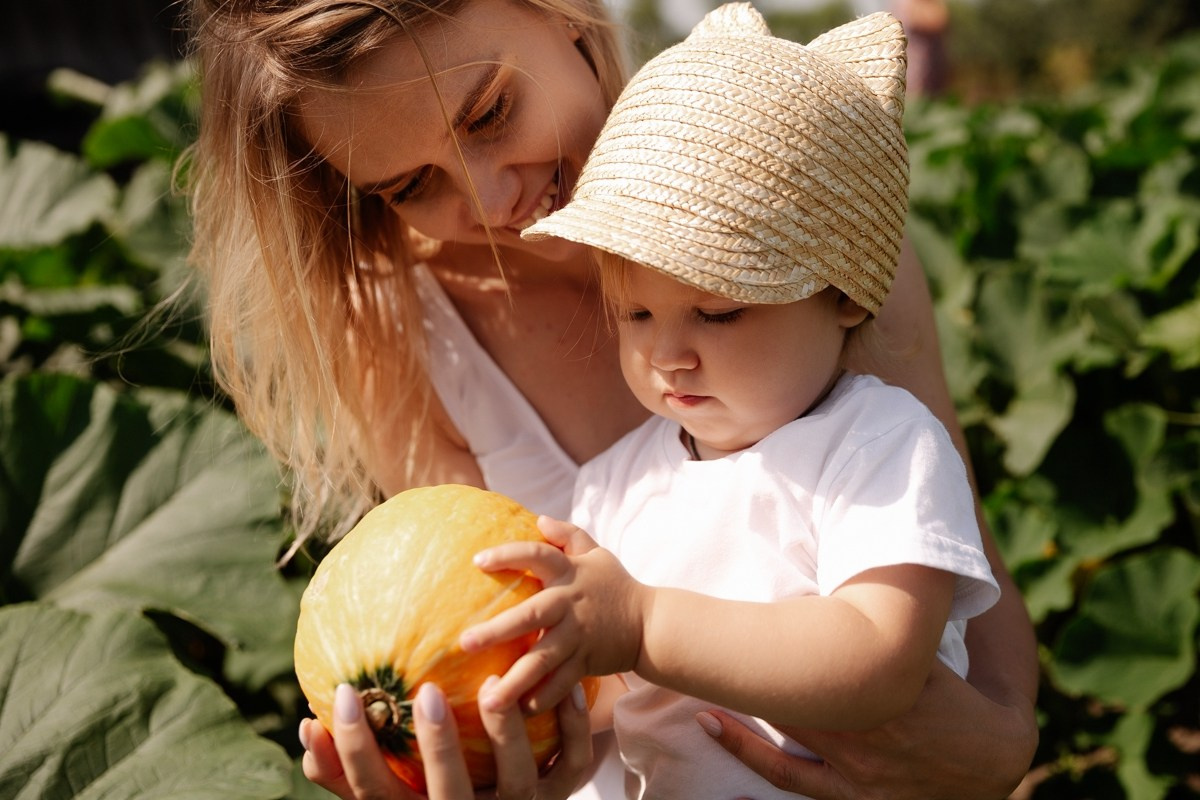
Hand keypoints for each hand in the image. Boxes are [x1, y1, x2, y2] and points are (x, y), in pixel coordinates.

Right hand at [300, 678, 593, 798]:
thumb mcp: (387, 794)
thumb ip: (344, 771)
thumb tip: (309, 726)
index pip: (376, 794)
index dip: (353, 751)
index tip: (341, 695)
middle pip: (449, 794)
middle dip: (438, 747)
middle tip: (425, 693)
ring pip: (516, 782)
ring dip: (506, 735)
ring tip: (493, 688)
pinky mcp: (560, 798)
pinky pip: (572, 765)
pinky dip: (572, 728)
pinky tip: (566, 687)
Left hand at [460, 516, 645, 713]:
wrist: (650, 623)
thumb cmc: (616, 585)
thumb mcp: (597, 554)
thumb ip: (568, 536)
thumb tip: (540, 519)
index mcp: (570, 574)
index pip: (538, 556)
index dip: (509, 555)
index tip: (477, 561)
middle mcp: (571, 604)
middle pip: (531, 615)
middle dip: (498, 630)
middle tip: (464, 643)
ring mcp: (578, 636)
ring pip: (542, 659)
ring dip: (514, 680)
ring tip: (487, 700)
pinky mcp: (586, 662)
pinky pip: (562, 684)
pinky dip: (544, 699)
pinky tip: (520, 713)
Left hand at [698, 659, 1036, 799]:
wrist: (993, 760)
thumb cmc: (958, 700)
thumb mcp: (928, 659)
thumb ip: (896, 629)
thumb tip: (869, 576)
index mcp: (876, 694)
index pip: (811, 668)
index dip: (772, 651)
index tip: (735, 632)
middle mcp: (860, 734)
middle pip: (791, 708)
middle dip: (750, 688)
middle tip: (699, 666)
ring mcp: (856, 774)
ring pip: (787, 754)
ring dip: (743, 739)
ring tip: (702, 715)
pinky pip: (803, 793)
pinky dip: (765, 788)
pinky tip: (735, 796)